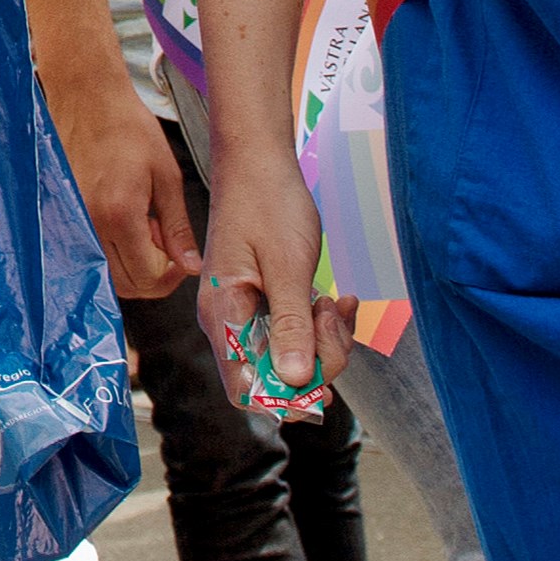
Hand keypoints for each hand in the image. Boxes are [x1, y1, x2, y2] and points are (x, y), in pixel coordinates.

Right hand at [47, 64, 195, 297]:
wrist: (86, 99)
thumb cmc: (128, 129)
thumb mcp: (166, 176)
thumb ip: (177, 227)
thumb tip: (191, 265)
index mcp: (120, 215)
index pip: (148, 278)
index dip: (171, 276)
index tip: (180, 256)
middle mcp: (90, 225)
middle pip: (126, 285)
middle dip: (153, 273)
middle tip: (163, 238)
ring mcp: (72, 223)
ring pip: (106, 275)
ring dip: (131, 265)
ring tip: (143, 227)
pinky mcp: (61, 217)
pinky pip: (89, 254)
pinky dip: (110, 253)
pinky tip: (121, 224)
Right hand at [193, 144, 351, 409]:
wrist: (258, 162)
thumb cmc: (267, 204)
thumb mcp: (286, 265)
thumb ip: (291, 325)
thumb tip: (294, 382)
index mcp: (223, 316)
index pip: (244, 389)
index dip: (284, 398)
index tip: (323, 381)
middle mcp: (229, 322)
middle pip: (274, 378)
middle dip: (316, 361)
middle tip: (333, 316)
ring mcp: (248, 314)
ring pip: (291, 358)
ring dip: (324, 340)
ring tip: (335, 302)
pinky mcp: (266, 304)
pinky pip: (297, 334)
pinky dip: (322, 325)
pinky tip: (336, 300)